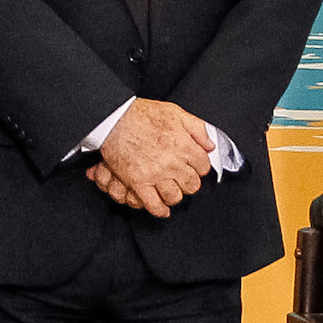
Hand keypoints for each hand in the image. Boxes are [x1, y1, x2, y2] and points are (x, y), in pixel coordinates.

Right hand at [93, 98, 214, 216]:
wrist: (113, 119)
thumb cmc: (141, 114)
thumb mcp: (175, 112)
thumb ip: (197, 128)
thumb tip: (209, 145)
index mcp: (184, 146)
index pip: (203, 166)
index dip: (199, 167)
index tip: (194, 167)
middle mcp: (172, 163)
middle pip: (191, 184)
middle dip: (189, 182)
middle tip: (182, 179)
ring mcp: (154, 174)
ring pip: (174, 196)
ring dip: (174, 195)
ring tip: (171, 190)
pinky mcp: (137, 182)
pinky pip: (152, 204)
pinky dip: (159, 210)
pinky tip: (162, 209)